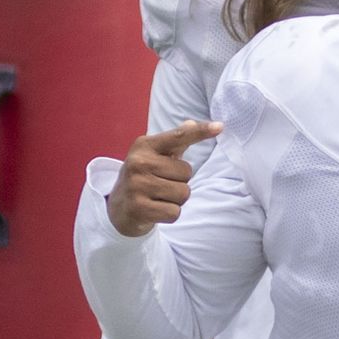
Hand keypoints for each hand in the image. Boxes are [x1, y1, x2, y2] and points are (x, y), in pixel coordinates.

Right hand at [104, 119, 220, 237]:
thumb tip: (191, 123)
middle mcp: (138, 162)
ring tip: (158, 197)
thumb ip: (175, 141)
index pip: (178, 137)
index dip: (200, 132)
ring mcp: (137, 185)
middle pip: (186, 173)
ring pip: (183, 193)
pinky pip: (174, 212)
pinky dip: (169, 214)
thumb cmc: (144, 177)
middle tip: (160, 185)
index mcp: (144, 145)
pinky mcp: (138, 208)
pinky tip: (155, 210)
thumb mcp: (155, 156)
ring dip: (176, 200)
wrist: (119, 208)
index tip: (220, 127)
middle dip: (180, 182)